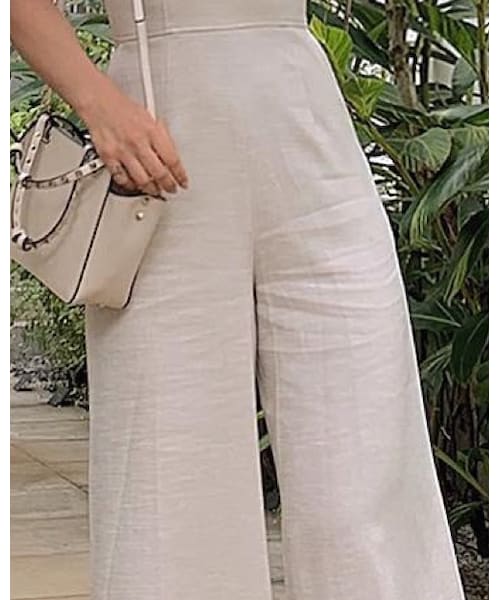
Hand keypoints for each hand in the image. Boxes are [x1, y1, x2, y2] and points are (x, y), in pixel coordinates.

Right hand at [79, 78, 188, 196]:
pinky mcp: (108, 157)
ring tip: (156, 190)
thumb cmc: (123, 108)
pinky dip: (131, 184)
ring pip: (142, 180)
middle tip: (171, 189)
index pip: (172, 160)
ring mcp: (123, 151)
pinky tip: (135, 184)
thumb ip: (162, 136)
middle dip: (168, 186)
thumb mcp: (150, 116)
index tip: (183, 182)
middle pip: (159, 173)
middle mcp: (138, 142)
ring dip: (151, 189)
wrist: (98, 101)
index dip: (180, 175)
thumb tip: (172, 154)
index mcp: (152, 131)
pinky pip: (122, 178)